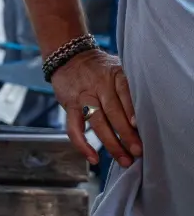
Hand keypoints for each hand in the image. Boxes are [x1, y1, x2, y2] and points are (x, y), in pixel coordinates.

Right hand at [51, 49, 140, 166]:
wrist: (68, 56)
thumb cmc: (99, 68)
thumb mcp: (116, 69)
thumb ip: (129, 88)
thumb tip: (146, 117)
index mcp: (115, 75)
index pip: (125, 93)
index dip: (132, 110)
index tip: (140, 126)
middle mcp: (98, 85)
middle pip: (113, 111)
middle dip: (126, 134)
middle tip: (138, 152)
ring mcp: (83, 96)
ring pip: (97, 122)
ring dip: (111, 143)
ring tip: (124, 159)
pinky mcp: (69, 105)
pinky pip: (74, 127)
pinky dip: (82, 144)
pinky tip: (93, 158)